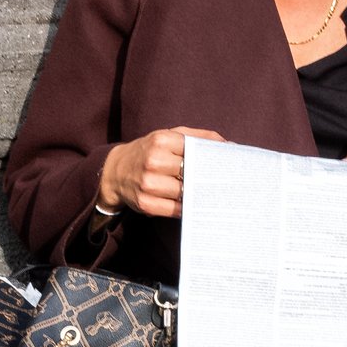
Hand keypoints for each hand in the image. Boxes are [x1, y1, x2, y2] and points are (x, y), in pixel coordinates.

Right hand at [99, 128, 223, 217]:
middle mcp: (153, 161)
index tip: (230, 166)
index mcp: (161, 140)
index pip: (197, 150)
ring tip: (211, 194)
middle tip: (227, 184)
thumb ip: (198, 137)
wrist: (116, 170)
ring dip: (199, 195)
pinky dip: (188, 208)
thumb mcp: (169, 136)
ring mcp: (148, 183)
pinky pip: (176, 210)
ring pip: (186, 193)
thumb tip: (229, 146)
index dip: (214, 159)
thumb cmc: (150, 151)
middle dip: (209, 178)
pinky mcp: (146, 203)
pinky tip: (196, 205)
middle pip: (193, 173)